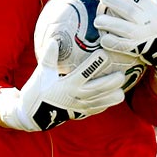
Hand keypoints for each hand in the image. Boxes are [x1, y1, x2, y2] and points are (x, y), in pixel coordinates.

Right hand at [0, 39, 125, 130]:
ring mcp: (79, 107)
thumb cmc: (37, 91)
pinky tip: (115, 98)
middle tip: (121, 74)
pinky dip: (106, 104)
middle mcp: (75, 97)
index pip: (84, 73)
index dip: (95, 64)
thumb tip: (53, 40)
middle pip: (97, 90)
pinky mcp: (81, 114)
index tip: (105, 54)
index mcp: (66, 86)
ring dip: (112, 96)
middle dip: (110, 82)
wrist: (33, 115)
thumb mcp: (42, 73)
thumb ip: (49, 57)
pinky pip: (96, 109)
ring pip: (100, 102)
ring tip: (123, 88)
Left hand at [95, 0, 156, 82]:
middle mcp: (148, 23)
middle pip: (128, 10)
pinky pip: (122, 46)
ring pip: (122, 28)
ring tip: (98, 21)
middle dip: (113, 2)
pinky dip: (111, 42)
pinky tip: (104, 39)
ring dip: (108, 23)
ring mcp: (142, 36)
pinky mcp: (137, 49)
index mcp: (155, 11)